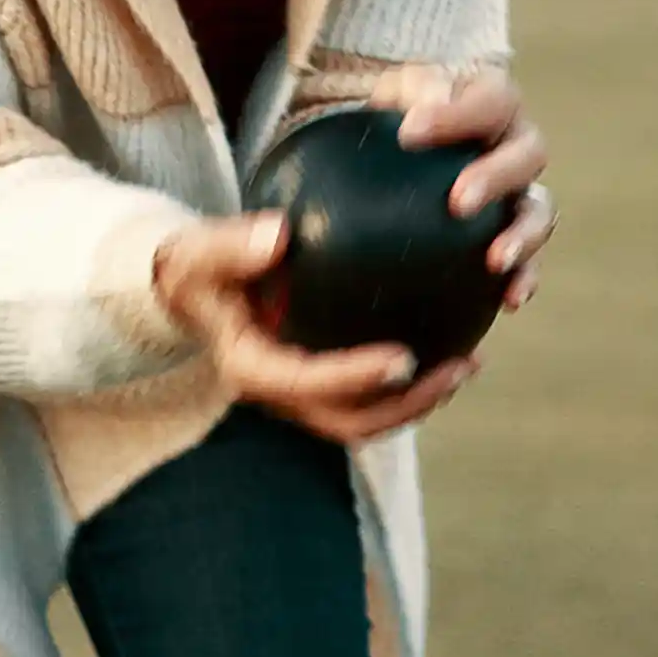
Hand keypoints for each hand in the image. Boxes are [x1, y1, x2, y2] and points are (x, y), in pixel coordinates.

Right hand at [152, 214, 474, 443]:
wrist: (190, 289)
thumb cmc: (197, 266)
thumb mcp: (200, 250)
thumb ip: (233, 245)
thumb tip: (281, 235)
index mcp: (249, 368)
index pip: (308, 384)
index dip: (358, 377)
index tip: (406, 357)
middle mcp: (278, 394)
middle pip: (351, 421)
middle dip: (408, 406)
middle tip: (458, 368)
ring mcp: (302, 396)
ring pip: (368, 419)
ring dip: (420, 402)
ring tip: (467, 364)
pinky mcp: (320, 385)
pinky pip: (371, 398)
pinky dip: (411, 385)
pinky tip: (450, 348)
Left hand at [373, 63, 554, 315]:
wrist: (404, 146)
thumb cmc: (393, 113)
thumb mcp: (391, 93)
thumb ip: (399, 94)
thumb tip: (411, 121)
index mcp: (493, 99)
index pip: (490, 99)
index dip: (459, 115)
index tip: (409, 133)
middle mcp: (518, 142)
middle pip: (528, 155)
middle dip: (497, 178)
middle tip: (458, 203)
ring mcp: (523, 190)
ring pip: (539, 210)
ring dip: (523, 235)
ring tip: (496, 260)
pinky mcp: (516, 232)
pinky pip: (530, 257)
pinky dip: (525, 277)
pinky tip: (508, 301)